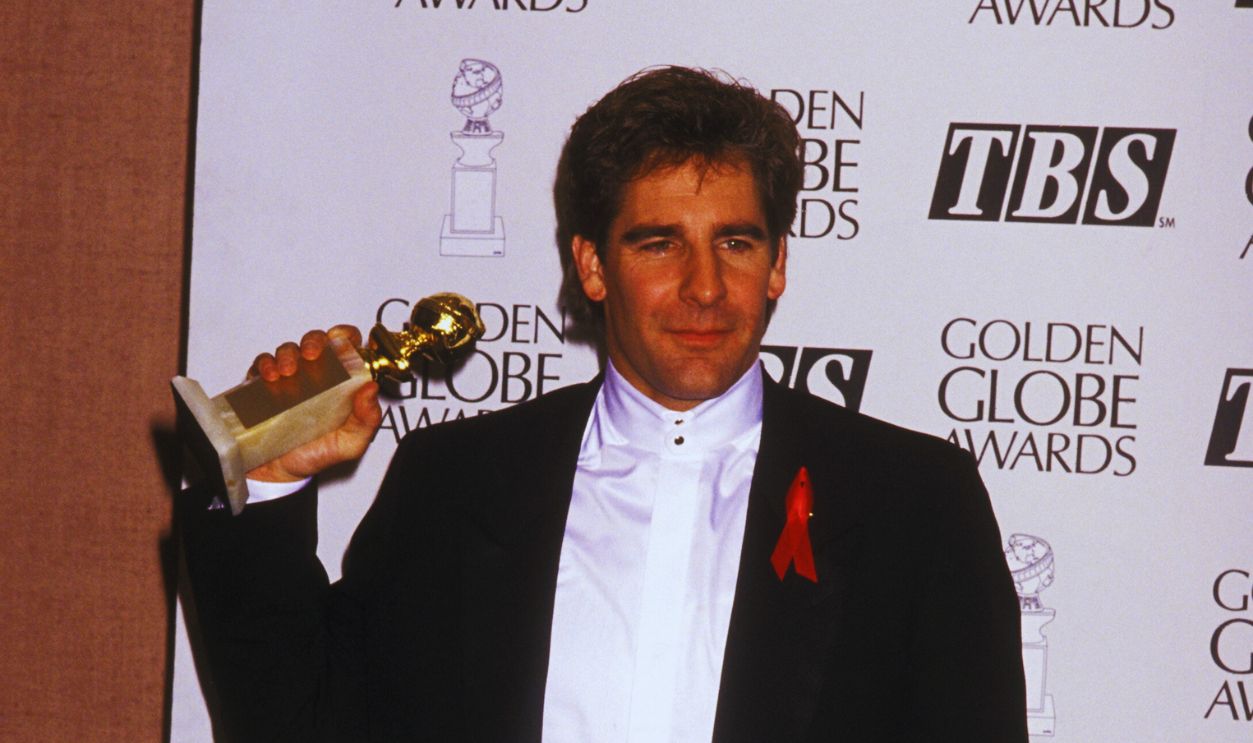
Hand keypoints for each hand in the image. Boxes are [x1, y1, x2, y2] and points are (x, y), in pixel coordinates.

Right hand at [245, 325, 382, 482]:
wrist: (279, 474)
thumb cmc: (316, 455)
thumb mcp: (350, 443)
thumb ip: (366, 420)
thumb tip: (371, 388)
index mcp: (340, 384)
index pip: (347, 348)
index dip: (346, 337)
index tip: (340, 340)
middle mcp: (315, 376)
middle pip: (317, 341)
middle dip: (314, 341)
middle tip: (311, 355)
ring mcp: (289, 379)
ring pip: (288, 349)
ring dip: (288, 354)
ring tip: (286, 373)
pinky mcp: (264, 386)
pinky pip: (262, 365)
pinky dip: (265, 365)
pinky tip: (269, 378)